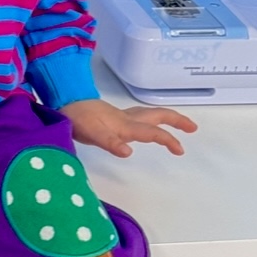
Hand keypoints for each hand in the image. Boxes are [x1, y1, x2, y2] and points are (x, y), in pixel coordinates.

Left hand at [61, 97, 196, 158]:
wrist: (64, 104)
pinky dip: (151, 120)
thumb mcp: (92, 134)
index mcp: (125, 125)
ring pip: (150, 115)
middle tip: (193, 128)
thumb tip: (128, 152)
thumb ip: (110, 143)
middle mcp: (127, 119)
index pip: (152, 132)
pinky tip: (147, 126)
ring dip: (166, 119)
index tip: (180, 150)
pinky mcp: (114, 117)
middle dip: (177, 121)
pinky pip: (140, 117)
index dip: (168, 140)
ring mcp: (121, 116)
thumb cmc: (78, 120)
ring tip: (179, 125)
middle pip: (158, 116)